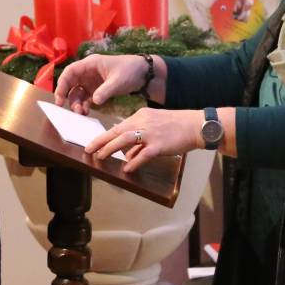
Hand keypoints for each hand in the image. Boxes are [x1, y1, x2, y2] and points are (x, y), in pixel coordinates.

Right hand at [55, 54, 147, 114]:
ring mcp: (91, 81)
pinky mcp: (97, 89)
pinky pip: (86, 98)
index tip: (60, 98)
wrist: (144, 74)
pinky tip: (86, 112)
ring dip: (77, 103)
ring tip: (81, 113)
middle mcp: (88, 72)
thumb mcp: (118, 81)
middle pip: (70, 84)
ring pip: (77, 93)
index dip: (62, 85)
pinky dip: (84, 105)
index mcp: (90, 64)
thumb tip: (94, 102)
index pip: (70, 72)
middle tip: (71, 110)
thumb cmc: (130, 71)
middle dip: (68, 97)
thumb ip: (105, 91)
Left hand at [87, 107, 202, 169]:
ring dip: (110, 149)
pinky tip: (127, 168)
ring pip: (124, 140)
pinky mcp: (159, 145)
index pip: (118, 126)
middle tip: (88, 150)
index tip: (93, 143)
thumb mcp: (155, 126)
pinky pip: (142, 155)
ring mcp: (151, 133)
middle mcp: (143, 122)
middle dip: (100, 141)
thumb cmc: (176, 126)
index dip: (104, 136)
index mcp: (141, 116)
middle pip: (116, 132)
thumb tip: (127, 155)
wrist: (195, 125)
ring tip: (101, 157)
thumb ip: (139, 140)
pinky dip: (133, 162)